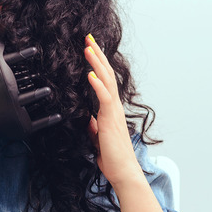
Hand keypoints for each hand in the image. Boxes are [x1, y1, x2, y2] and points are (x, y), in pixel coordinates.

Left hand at [84, 34, 142, 187]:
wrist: (123, 173)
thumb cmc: (112, 159)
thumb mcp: (98, 140)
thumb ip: (94, 128)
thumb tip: (88, 120)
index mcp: (110, 110)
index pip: (104, 81)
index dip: (97, 64)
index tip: (90, 49)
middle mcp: (114, 108)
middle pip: (106, 75)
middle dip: (97, 56)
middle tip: (89, 38)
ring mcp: (113, 113)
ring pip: (106, 82)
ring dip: (96, 63)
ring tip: (88, 48)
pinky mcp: (110, 121)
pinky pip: (104, 99)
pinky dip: (97, 85)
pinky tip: (90, 74)